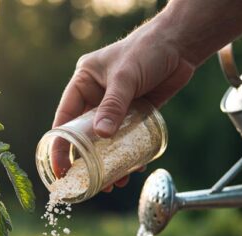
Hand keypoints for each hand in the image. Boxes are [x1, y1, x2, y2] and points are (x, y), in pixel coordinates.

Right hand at [51, 18, 195, 184]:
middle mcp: (96, 97)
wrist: (180, 44)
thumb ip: (113, 106)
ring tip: (114, 183)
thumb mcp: (126, 78)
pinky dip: (128, 153)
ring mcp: (116, 107)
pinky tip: (134, 168)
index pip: (64, 119)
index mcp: (82, 84)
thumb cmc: (147, 50)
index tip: (60, 170)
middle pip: (84, 136)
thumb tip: (102, 135)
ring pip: (106, 141)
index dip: (60, 147)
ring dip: (109, 162)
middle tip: (90, 184)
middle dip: (87, 162)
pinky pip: (127, 138)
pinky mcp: (136, 113)